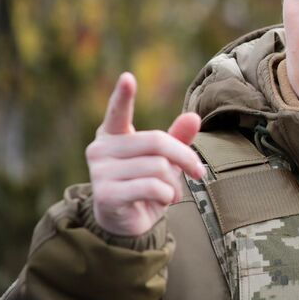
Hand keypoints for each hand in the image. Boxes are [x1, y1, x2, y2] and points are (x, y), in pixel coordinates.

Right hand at [86, 72, 204, 235]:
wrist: (126, 222)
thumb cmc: (145, 184)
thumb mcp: (164, 160)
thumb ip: (177, 138)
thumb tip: (193, 116)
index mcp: (113, 135)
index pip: (118, 112)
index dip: (123, 96)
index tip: (128, 77)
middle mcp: (100, 149)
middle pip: (157, 142)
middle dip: (185, 158)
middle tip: (198, 172)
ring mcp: (100, 172)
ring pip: (158, 167)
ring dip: (175, 183)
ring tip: (172, 192)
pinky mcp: (106, 194)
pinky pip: (152, 187)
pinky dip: (166, 195)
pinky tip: (163, 200)